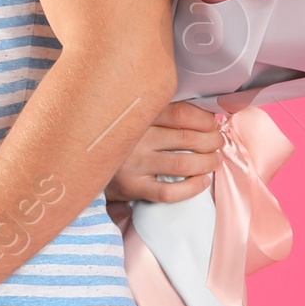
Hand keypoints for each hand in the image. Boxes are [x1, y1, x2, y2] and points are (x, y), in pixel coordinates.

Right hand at [107, 100, 222, 202]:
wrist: (86, 162)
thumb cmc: (121, 138)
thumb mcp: (136, 117)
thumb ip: (163, 114)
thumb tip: (208, 117)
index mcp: (139, 115)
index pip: (181, 113)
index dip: (205, 119)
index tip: (213, 123)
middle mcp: (137, 138)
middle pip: (187, 138)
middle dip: (212, 140)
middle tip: (217, 142)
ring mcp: (134, 164)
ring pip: (183, 164)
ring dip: (207, 162)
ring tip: (214, 161)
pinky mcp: (133, 187)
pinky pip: (169, 192)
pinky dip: (192, 188)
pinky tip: (202, 181)